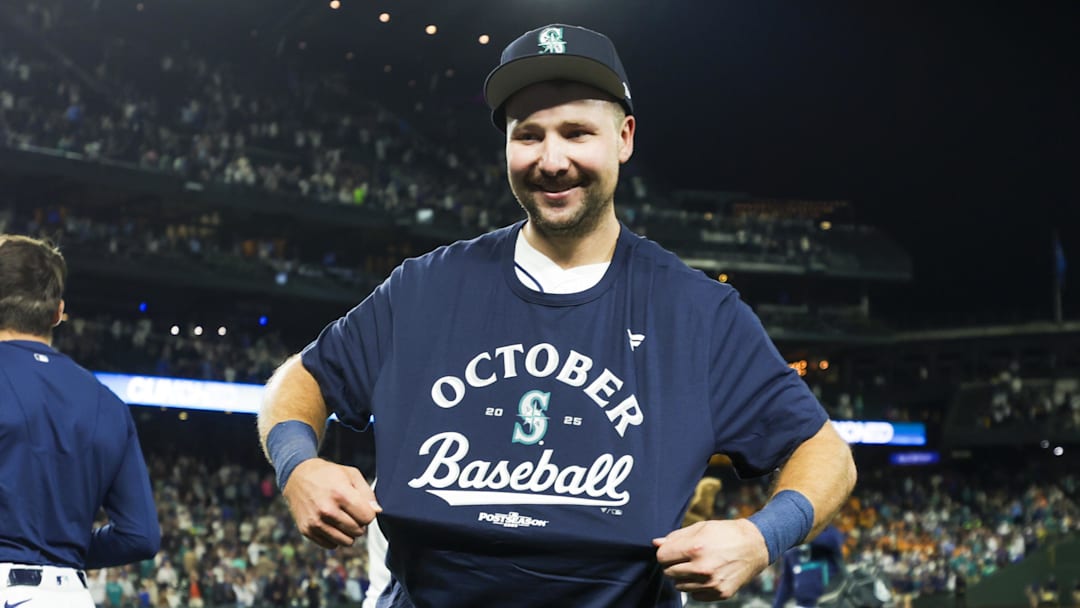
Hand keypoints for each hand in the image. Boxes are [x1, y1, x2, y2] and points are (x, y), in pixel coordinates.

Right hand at [281, 458, 381, 548]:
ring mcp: (316, 522)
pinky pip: (331, 545)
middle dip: (359, 523)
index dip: (369, 513)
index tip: (363, 507)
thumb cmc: (329, 474)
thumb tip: (377, 511)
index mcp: (340, 494)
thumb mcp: (351, 474)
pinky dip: (335, 537)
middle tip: (351, 512)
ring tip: (343, 518)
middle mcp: (327, 510)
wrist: (297, 476)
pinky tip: (331, 523)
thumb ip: (367, 494)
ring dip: (349, 532)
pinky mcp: (307, 530)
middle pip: (358, 531)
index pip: (368, 518)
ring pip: (346, 542)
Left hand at [653, 519, 768, 601]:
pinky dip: (696, 587)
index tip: (672, 550)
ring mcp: (711, 583)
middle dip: (673, 564)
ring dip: (683, 577)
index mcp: (695, 548)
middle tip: (685, 558)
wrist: (755, 546)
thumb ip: (676, 537)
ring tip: (697, 565)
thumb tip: (656, 543)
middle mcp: (702, 568)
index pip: (662, 557)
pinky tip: (706, 575)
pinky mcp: (720, 593)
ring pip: (679, 586)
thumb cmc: (725, 533)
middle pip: (668, 572)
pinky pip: (694, 595)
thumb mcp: (700, 528)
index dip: (665, 553)